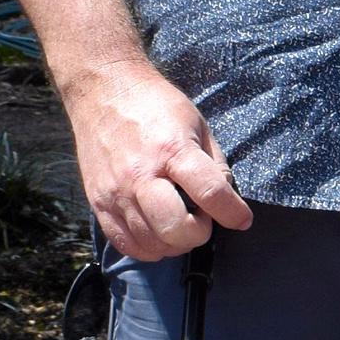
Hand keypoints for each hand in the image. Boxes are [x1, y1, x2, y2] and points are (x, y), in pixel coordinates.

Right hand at [63, 58, 252, 265]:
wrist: (104, 91)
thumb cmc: (156, 106)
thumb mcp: (198, 125)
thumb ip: (215, 165)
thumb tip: (227, 202)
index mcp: (172, 150)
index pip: (210, 194)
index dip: (233, 214)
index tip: (241, 219)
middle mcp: (141, 175)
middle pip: (176, 229)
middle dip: (199, 233)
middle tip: (202, 219)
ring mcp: (116, 192)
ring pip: (152, 244)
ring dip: (175, 243)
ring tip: (179, 224)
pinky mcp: (98, 203)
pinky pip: (125, 243)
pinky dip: (148, 248)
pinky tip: (157, 232)